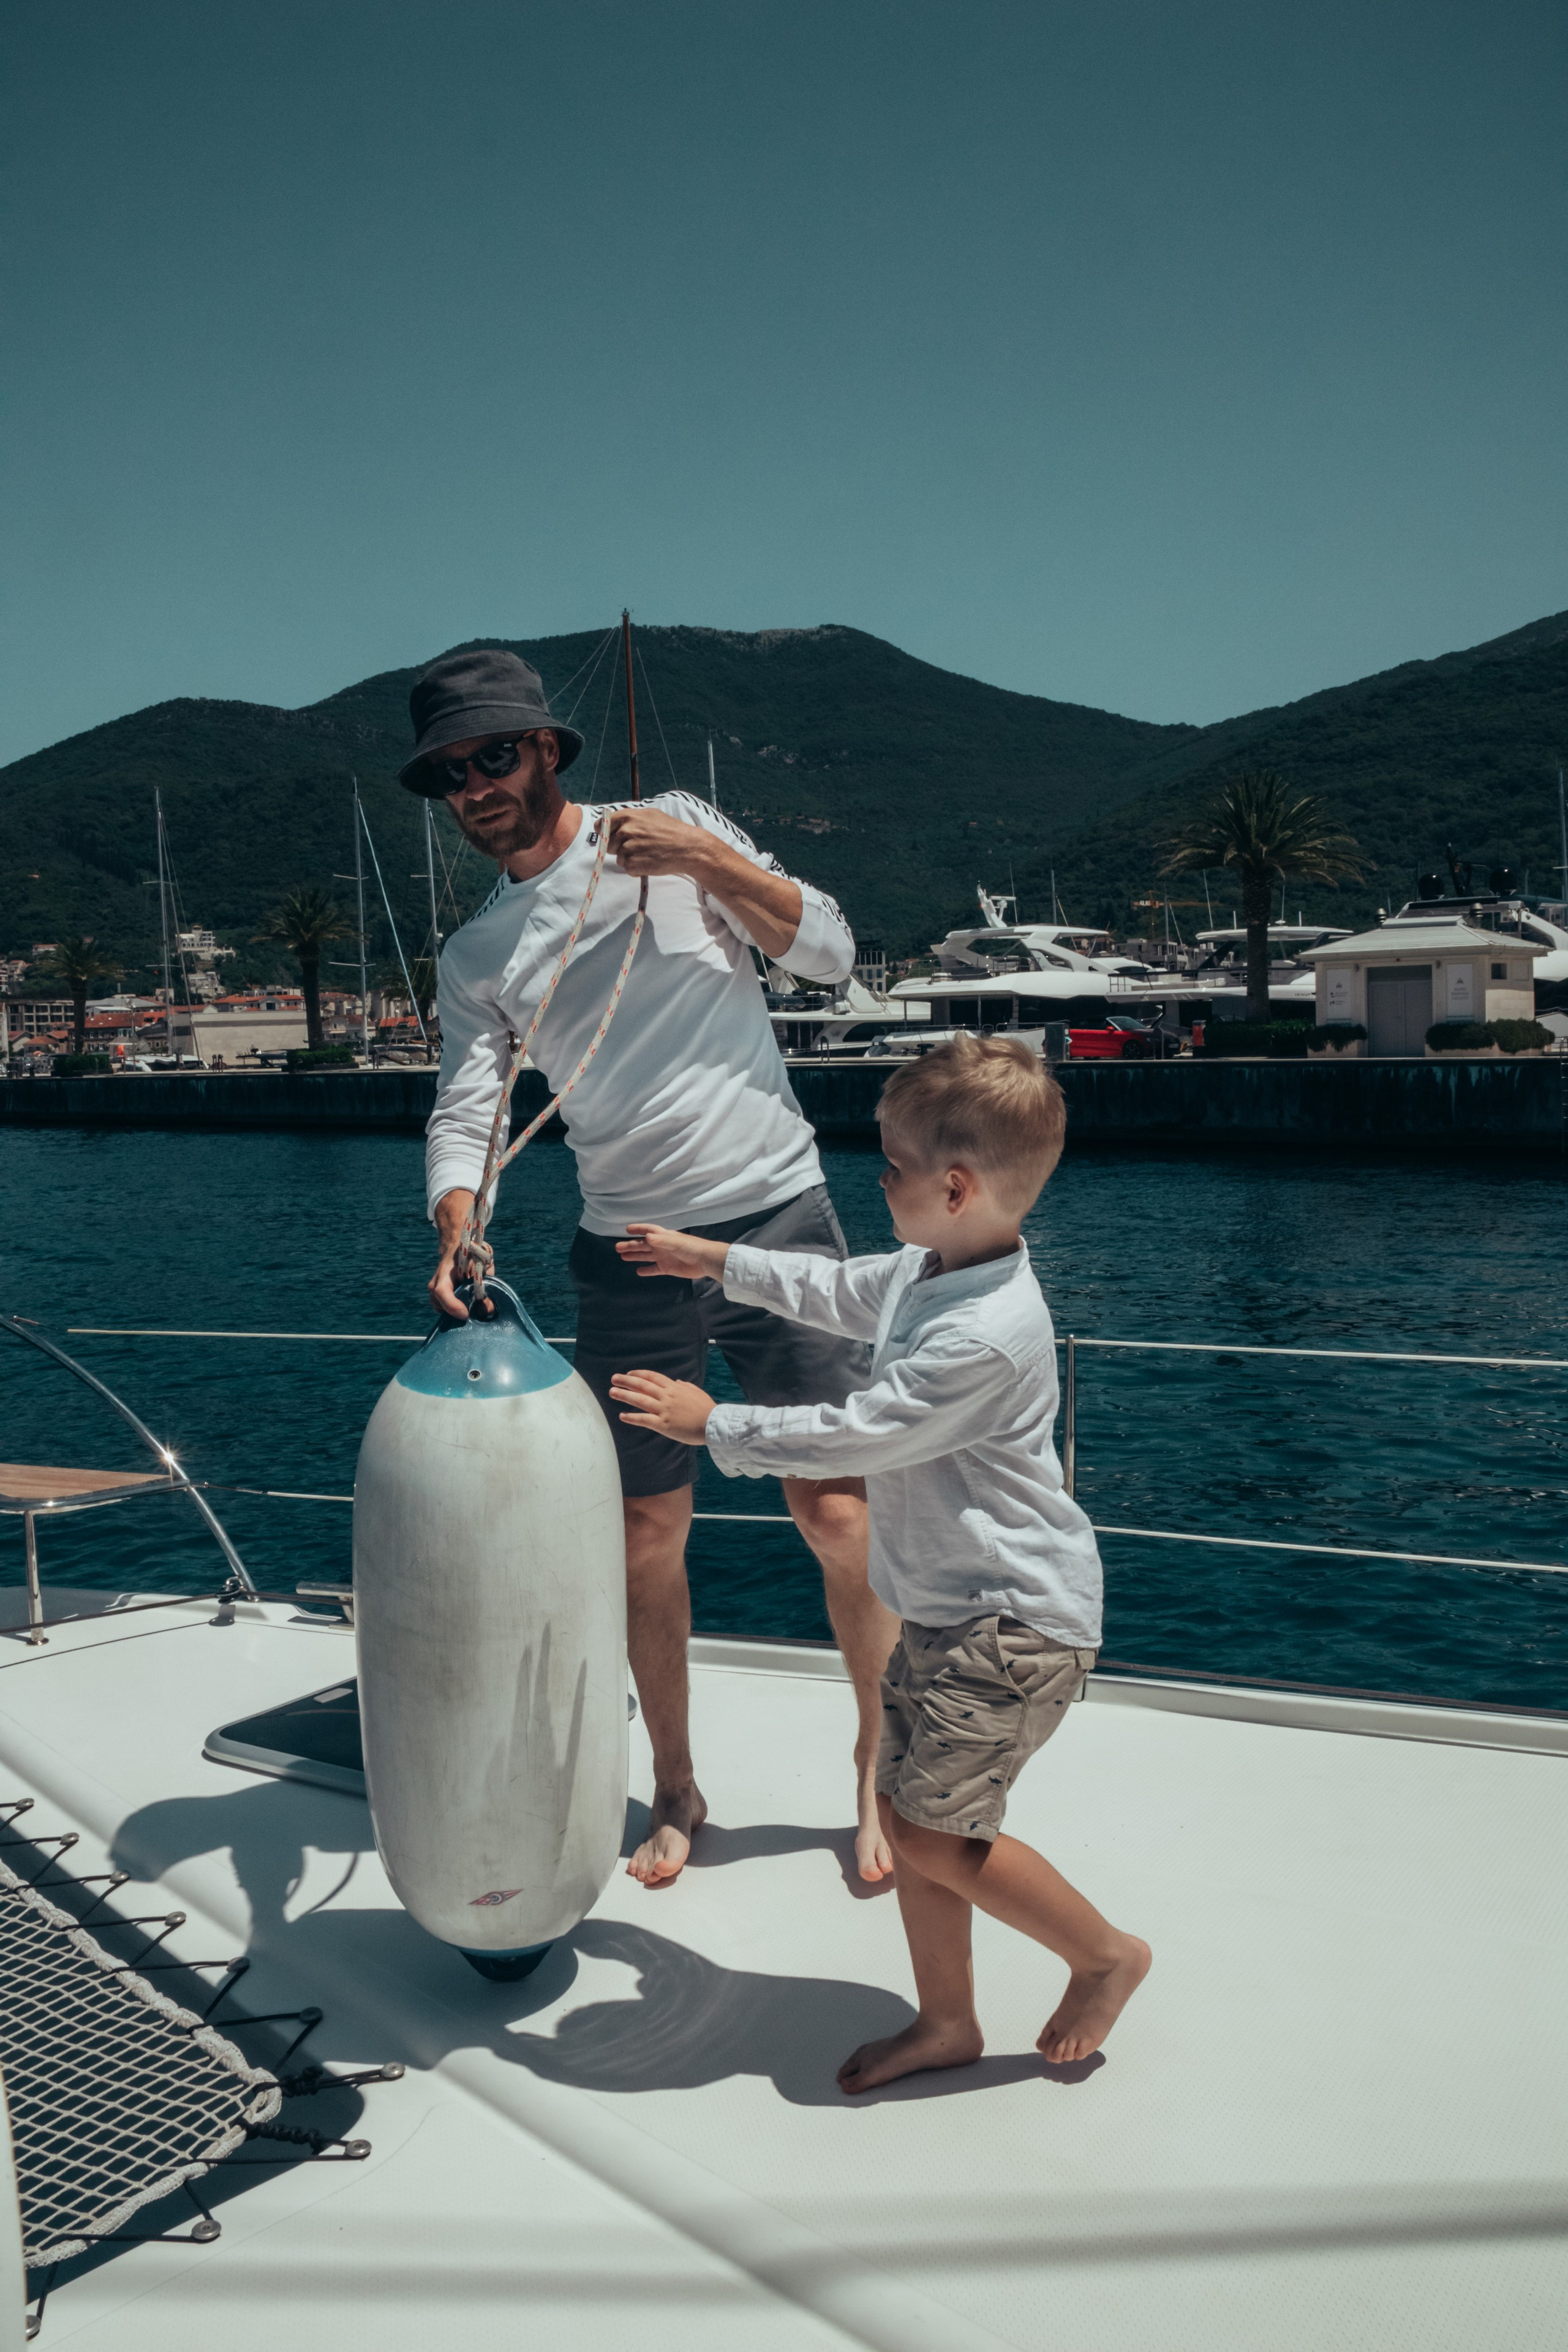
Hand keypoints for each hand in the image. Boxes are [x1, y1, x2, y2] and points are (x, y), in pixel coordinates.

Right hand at [428, 1186, 494, 1321]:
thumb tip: (488, 1309)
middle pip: (439, 1304)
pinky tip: (465, 1307)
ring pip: (440, 1308)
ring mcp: (434, 1287)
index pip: (442, 1291)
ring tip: (470, 1308)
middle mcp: (437, 1280)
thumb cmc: (472, 1252)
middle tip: (473, 1314)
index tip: (465, 1314)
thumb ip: (487, 1284)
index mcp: (447, 1269)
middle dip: (456, 1313)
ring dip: (455, 1312)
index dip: (452, 1305)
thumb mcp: (483, 1264)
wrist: (458, 1243)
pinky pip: (442, 1307)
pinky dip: (453, 1310)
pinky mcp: (436, 1293)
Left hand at [605, 804, 803, 959]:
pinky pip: (627, 869)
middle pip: (608, 843)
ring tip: (649, 853)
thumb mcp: (651, 815)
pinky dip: (637, 868)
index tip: (610, 836)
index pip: (601, 824)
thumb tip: (610, 822)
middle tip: (639, 846)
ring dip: (630, 858)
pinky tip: (651, 862)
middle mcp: (625, 831)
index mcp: (628, 816)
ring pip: (618, 858)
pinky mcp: (633, 865)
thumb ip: (629, 818)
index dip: (604, 832)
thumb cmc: (672, 831)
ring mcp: (628, 848)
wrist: (691, 848)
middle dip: (618, 846)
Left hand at [608, 1370, 715, 1444]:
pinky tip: (622, 1416)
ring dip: (624, 1395)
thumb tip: (677, 1382)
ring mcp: (665, 1410)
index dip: (639, 1374)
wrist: (714, 1424)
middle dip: (626, 1381)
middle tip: (614, 1379)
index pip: (653, 1377)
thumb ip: (685, 1386)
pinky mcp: (664, 1424)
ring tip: (612, 1392)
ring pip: (640, 1400)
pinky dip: (632, 1417)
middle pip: (643, 1385)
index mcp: (675, 1387)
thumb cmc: (707, 1409)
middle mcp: (667, 1396)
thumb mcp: (697, 1392)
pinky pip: (644, 1419)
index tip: (629, 1374)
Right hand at [615, 1223, 730, 1280]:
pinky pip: (654, 1269)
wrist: (705, 1261)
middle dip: (631, 1245)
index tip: (627, 1229)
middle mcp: (661, 1246)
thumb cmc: (691, 1247)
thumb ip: (661, 1240)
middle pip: (643, 1245)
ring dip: (635, 1256)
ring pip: (646, 1256)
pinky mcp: (668, 1268)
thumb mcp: (675, 1242)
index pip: (648, 1230)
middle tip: (617, 1247)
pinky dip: (647, 1270)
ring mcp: (664, 1257)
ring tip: (622, 1256)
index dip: (638, 1229)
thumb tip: (645, 1237)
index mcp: (663, 1237)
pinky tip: (638, 1271)